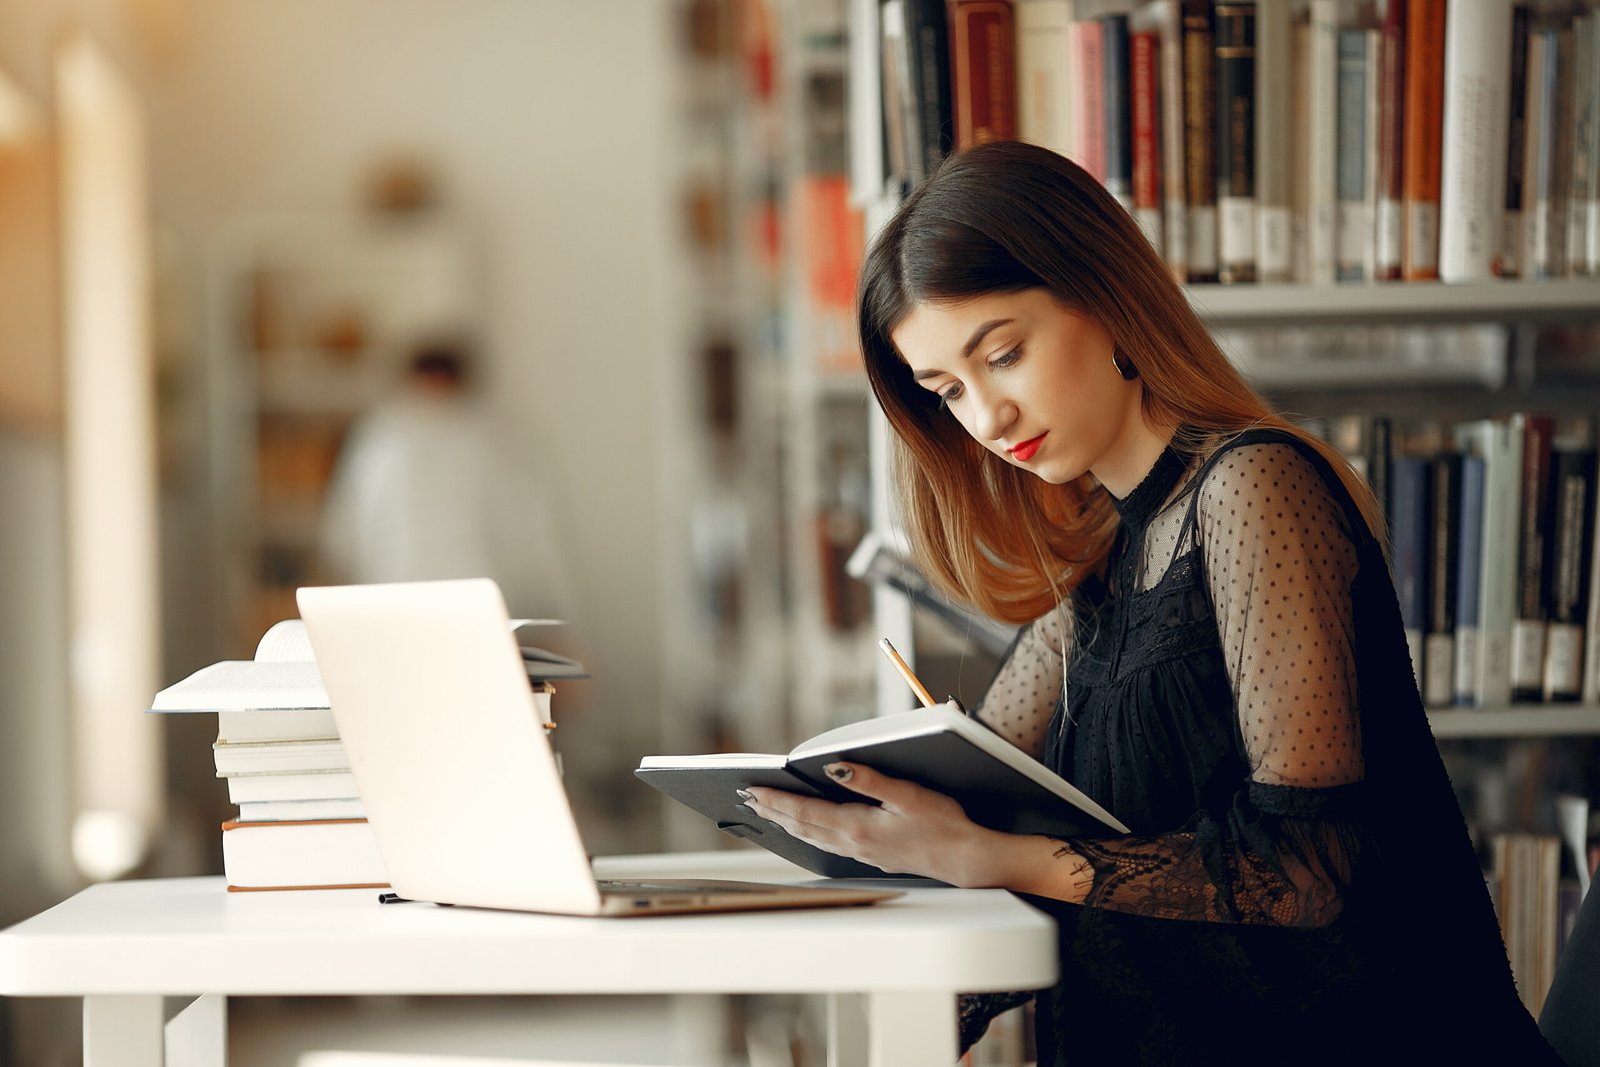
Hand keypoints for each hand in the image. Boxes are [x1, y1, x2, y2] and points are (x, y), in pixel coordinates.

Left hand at [743, 762, 1006, 886]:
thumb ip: (868, 780)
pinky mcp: (873, 856)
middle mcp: (854, 843)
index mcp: (857, 826)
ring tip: (767, 813)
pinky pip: (828, 844)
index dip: (777, 799)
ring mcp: (862, 853)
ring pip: (812, 837)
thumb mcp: (907, 794)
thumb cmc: (942, 824)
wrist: (964, 859)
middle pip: (802, 826)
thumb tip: (833, 768)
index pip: (805, 810)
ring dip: (787, 823)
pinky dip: (808, 833)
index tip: (753, 789)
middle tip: (748, 799)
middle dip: (773, 811)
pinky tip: (807, 830)